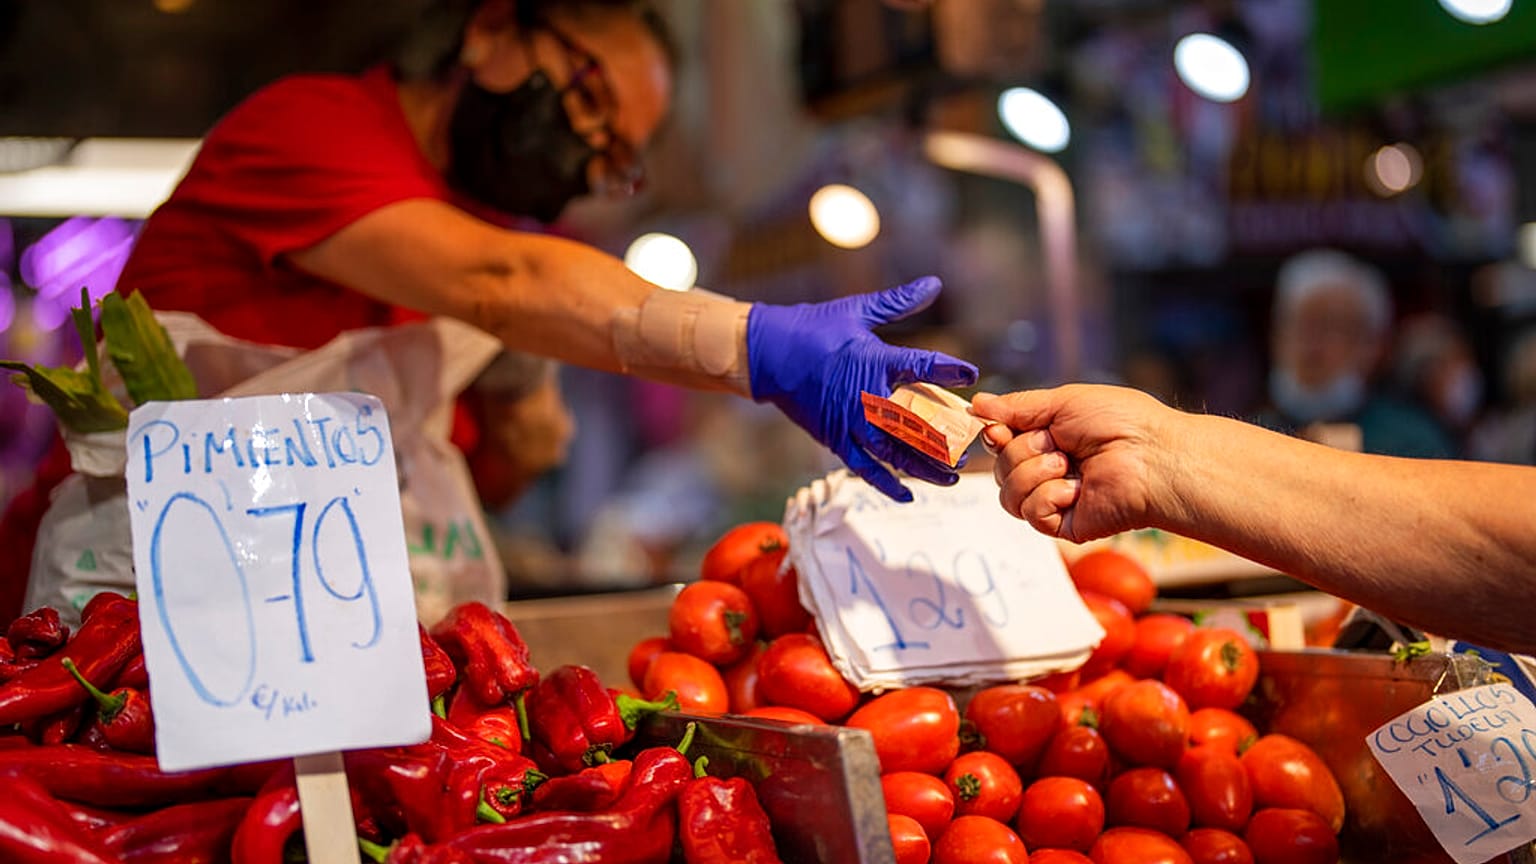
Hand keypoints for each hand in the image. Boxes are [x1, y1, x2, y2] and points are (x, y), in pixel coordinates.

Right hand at [747, 276, 977, 500]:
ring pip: (895, 452)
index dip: (950, 370)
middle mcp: (866, 397)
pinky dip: (886, 483)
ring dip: (924, 467)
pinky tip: (908, 493)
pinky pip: (865, 467)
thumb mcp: (857, 311)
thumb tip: (933, 283)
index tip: (972, 375)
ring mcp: (850, 422)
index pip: (922, 366)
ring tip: (950, 476)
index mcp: (875, 361)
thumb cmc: (813, 329)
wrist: (767, 354)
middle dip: (946, 438)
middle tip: (970, 447)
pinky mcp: (835, 438)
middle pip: (916, 424)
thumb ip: (898, 302)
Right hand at [970, 384, 1173, 540]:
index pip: (1000, 443)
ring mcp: (1054, 499)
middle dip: (1022, 451)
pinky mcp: (1063, 524)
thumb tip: (977, 404)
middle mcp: (1048, 470)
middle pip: (999, 469)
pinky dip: (1049, 496)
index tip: (999, 430)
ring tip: (1068, 465)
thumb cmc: (1120, 422)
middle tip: (1058, 444)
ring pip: (1007, 494)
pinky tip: (1077, 489)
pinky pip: (1030, 512)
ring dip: (1034, 473)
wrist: (1152, 456)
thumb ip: (1017, 407)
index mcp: (1048, 439)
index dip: (994, 436)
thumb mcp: (1062, 402)